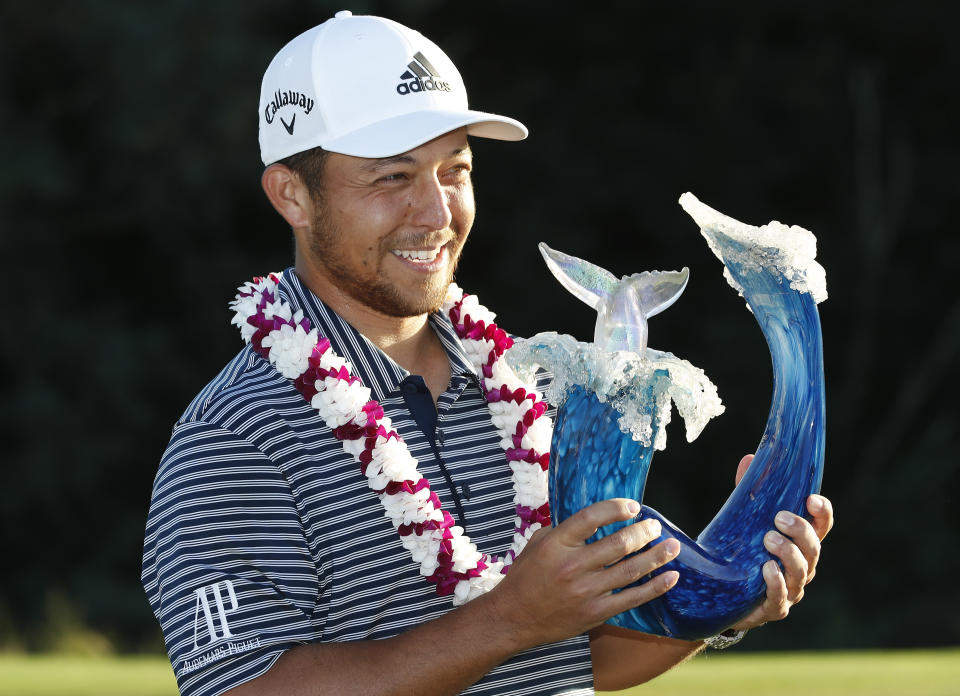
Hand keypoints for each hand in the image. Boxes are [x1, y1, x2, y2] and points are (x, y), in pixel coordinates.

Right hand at [486, 499, 680, 648]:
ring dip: (656, 556)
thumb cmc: (526, 576)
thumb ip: (565, 528)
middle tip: (655, 526)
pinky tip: (670, 577)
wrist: (514, 617)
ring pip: (630, 570)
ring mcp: (585, 592)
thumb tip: (598, 516)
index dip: (616, 508)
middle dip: (643, 532)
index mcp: (556, 544)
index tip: (633, 506)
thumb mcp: (538, 542)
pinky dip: (655, 587)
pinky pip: (632, 598)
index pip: (592, 518)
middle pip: (618, 544)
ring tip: (672, 546)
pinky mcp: (595, 612)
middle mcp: (572, 566)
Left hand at [731, 454, 834, 630]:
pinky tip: (766, 569)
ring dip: (788, 553)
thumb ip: (749, 492)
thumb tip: (750, 459)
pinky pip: (781, 596)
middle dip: (800, 530)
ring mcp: (792, 588)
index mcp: (800, 542)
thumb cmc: (742, 551)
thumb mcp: (745, 520)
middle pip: (814, 547)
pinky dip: (776, 583)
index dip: (822, 513)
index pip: (821, 526)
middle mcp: (802, 565)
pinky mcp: (775, 607)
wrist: (723, 593)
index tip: (812, 499)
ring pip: (801, 571)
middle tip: (779, 517)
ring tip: (768, 540)